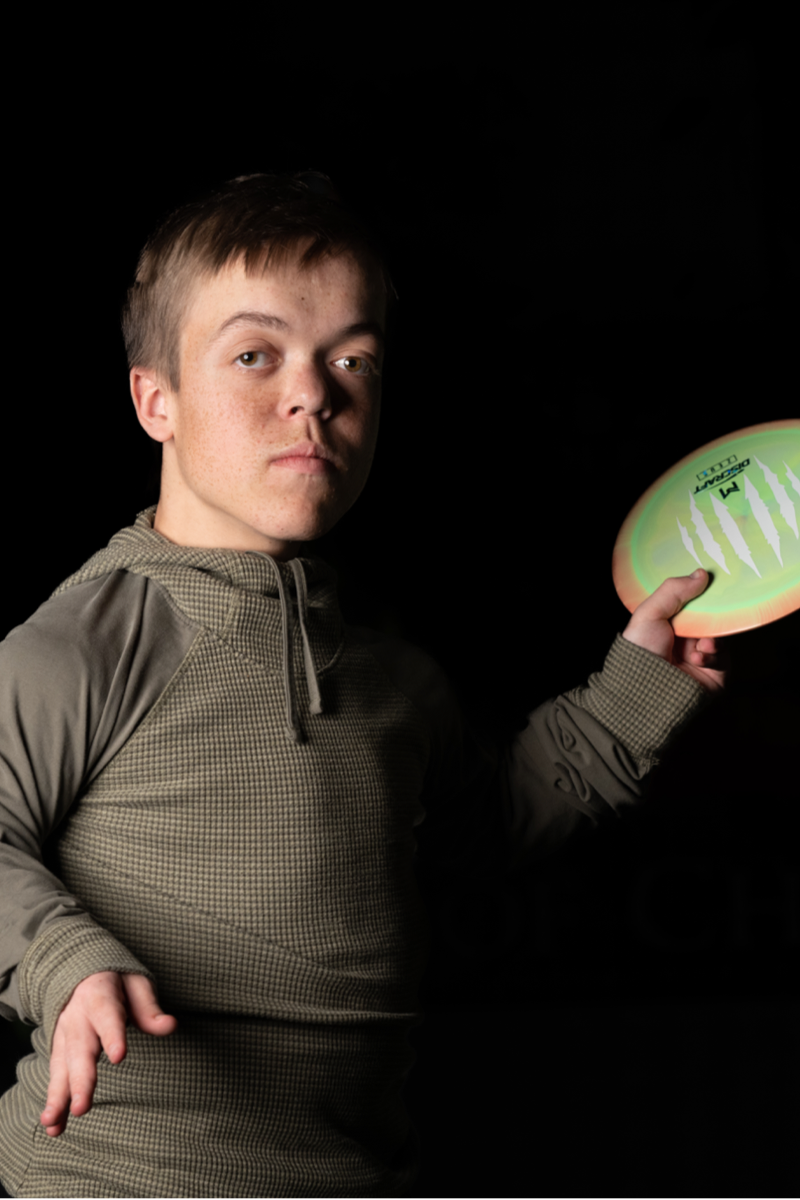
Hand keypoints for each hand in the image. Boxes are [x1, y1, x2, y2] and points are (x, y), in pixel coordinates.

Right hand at [40, 971, 176, 1136]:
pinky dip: (54, 1101)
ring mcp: (64, 1036)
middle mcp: (77, 1018)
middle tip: (82, 1108)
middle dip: (81, 1080)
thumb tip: (170, 1026)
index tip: (119, 1057)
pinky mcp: (59, 1051)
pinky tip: (52, 1125)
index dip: (112, 1036)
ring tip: (53, 1123)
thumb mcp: (136, 985)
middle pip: (80, 1050)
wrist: (81, 975)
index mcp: (99, 995)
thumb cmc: (116, 983)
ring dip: (58, 1097)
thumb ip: (149, 1008)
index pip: (107, 1016)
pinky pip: (56, 1077)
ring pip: (61, 1068)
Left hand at [621, 569, 728, 694]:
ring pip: (722, 637)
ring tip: (700, 643)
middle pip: (713, 619)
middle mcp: (688, 640)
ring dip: (713, 638)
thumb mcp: (650, 613)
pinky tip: (698, 658)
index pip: (696, 604)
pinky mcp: (715, 675)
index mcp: (672, 624)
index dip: (704, 595)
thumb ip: (673, 591)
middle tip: (711, 612)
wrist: (641, 690)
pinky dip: (713, 655)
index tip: (713, 582)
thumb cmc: (639, 651)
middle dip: (713, 616)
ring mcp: (703, 657)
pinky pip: (725, 659)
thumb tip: (701, 574)